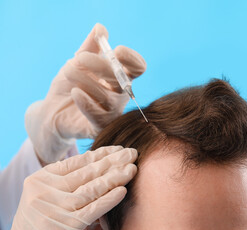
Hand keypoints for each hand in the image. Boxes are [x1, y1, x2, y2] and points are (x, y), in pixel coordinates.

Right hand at [5, 146, 137, 229]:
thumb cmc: (39, 217)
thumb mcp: (45, 192)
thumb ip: (65, 177)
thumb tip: (98, 159)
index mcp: (41, 178)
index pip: (78, 162)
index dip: (101, 154)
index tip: (118, 149)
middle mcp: (46, 191)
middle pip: (88, 173)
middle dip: (113, 162)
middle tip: (132, 153)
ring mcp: (56, 209)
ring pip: (92, 188)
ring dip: (115, 177)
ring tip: (132, 169)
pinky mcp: (66, 226)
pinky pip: (92, 210)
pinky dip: (109, 199)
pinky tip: (123, 190)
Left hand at [25, 23, 145, 163]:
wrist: (52, 109)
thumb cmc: (69, 84)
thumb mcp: (77, 62)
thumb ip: (90, 47)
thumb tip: (100, 28)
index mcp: (119, 76)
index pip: (137, 68)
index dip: (132, 59)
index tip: (116, 50)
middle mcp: (120, 94)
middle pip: (122, 80)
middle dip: (101, 66)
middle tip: (80, 57)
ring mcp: (111, 112)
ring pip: (107, 97)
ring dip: (86, 80)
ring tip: (67, 70)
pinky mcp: (99, 127)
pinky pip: (99, 116)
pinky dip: (88, 103)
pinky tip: (75, 92)